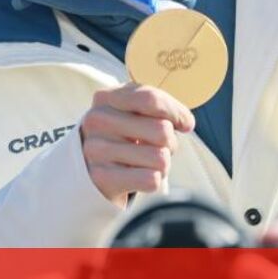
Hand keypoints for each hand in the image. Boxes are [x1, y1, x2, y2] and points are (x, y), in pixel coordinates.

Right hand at [79, 83, 193, 207]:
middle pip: (161, 130)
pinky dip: (154, 181)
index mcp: (106, 98)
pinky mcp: (101, 178)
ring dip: (162, 164)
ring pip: (160, 158)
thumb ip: (162, 108)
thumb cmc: (123, 135)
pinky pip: (151, 180)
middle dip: (170, 142)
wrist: (91, 169)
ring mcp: (96, 150)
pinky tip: (139, 177)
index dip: (176, 112)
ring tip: (146, 162)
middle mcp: (97, 121)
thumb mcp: (136, 112)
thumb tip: (186, 122)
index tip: (185, 124)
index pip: (151, 99)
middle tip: (157, 147)